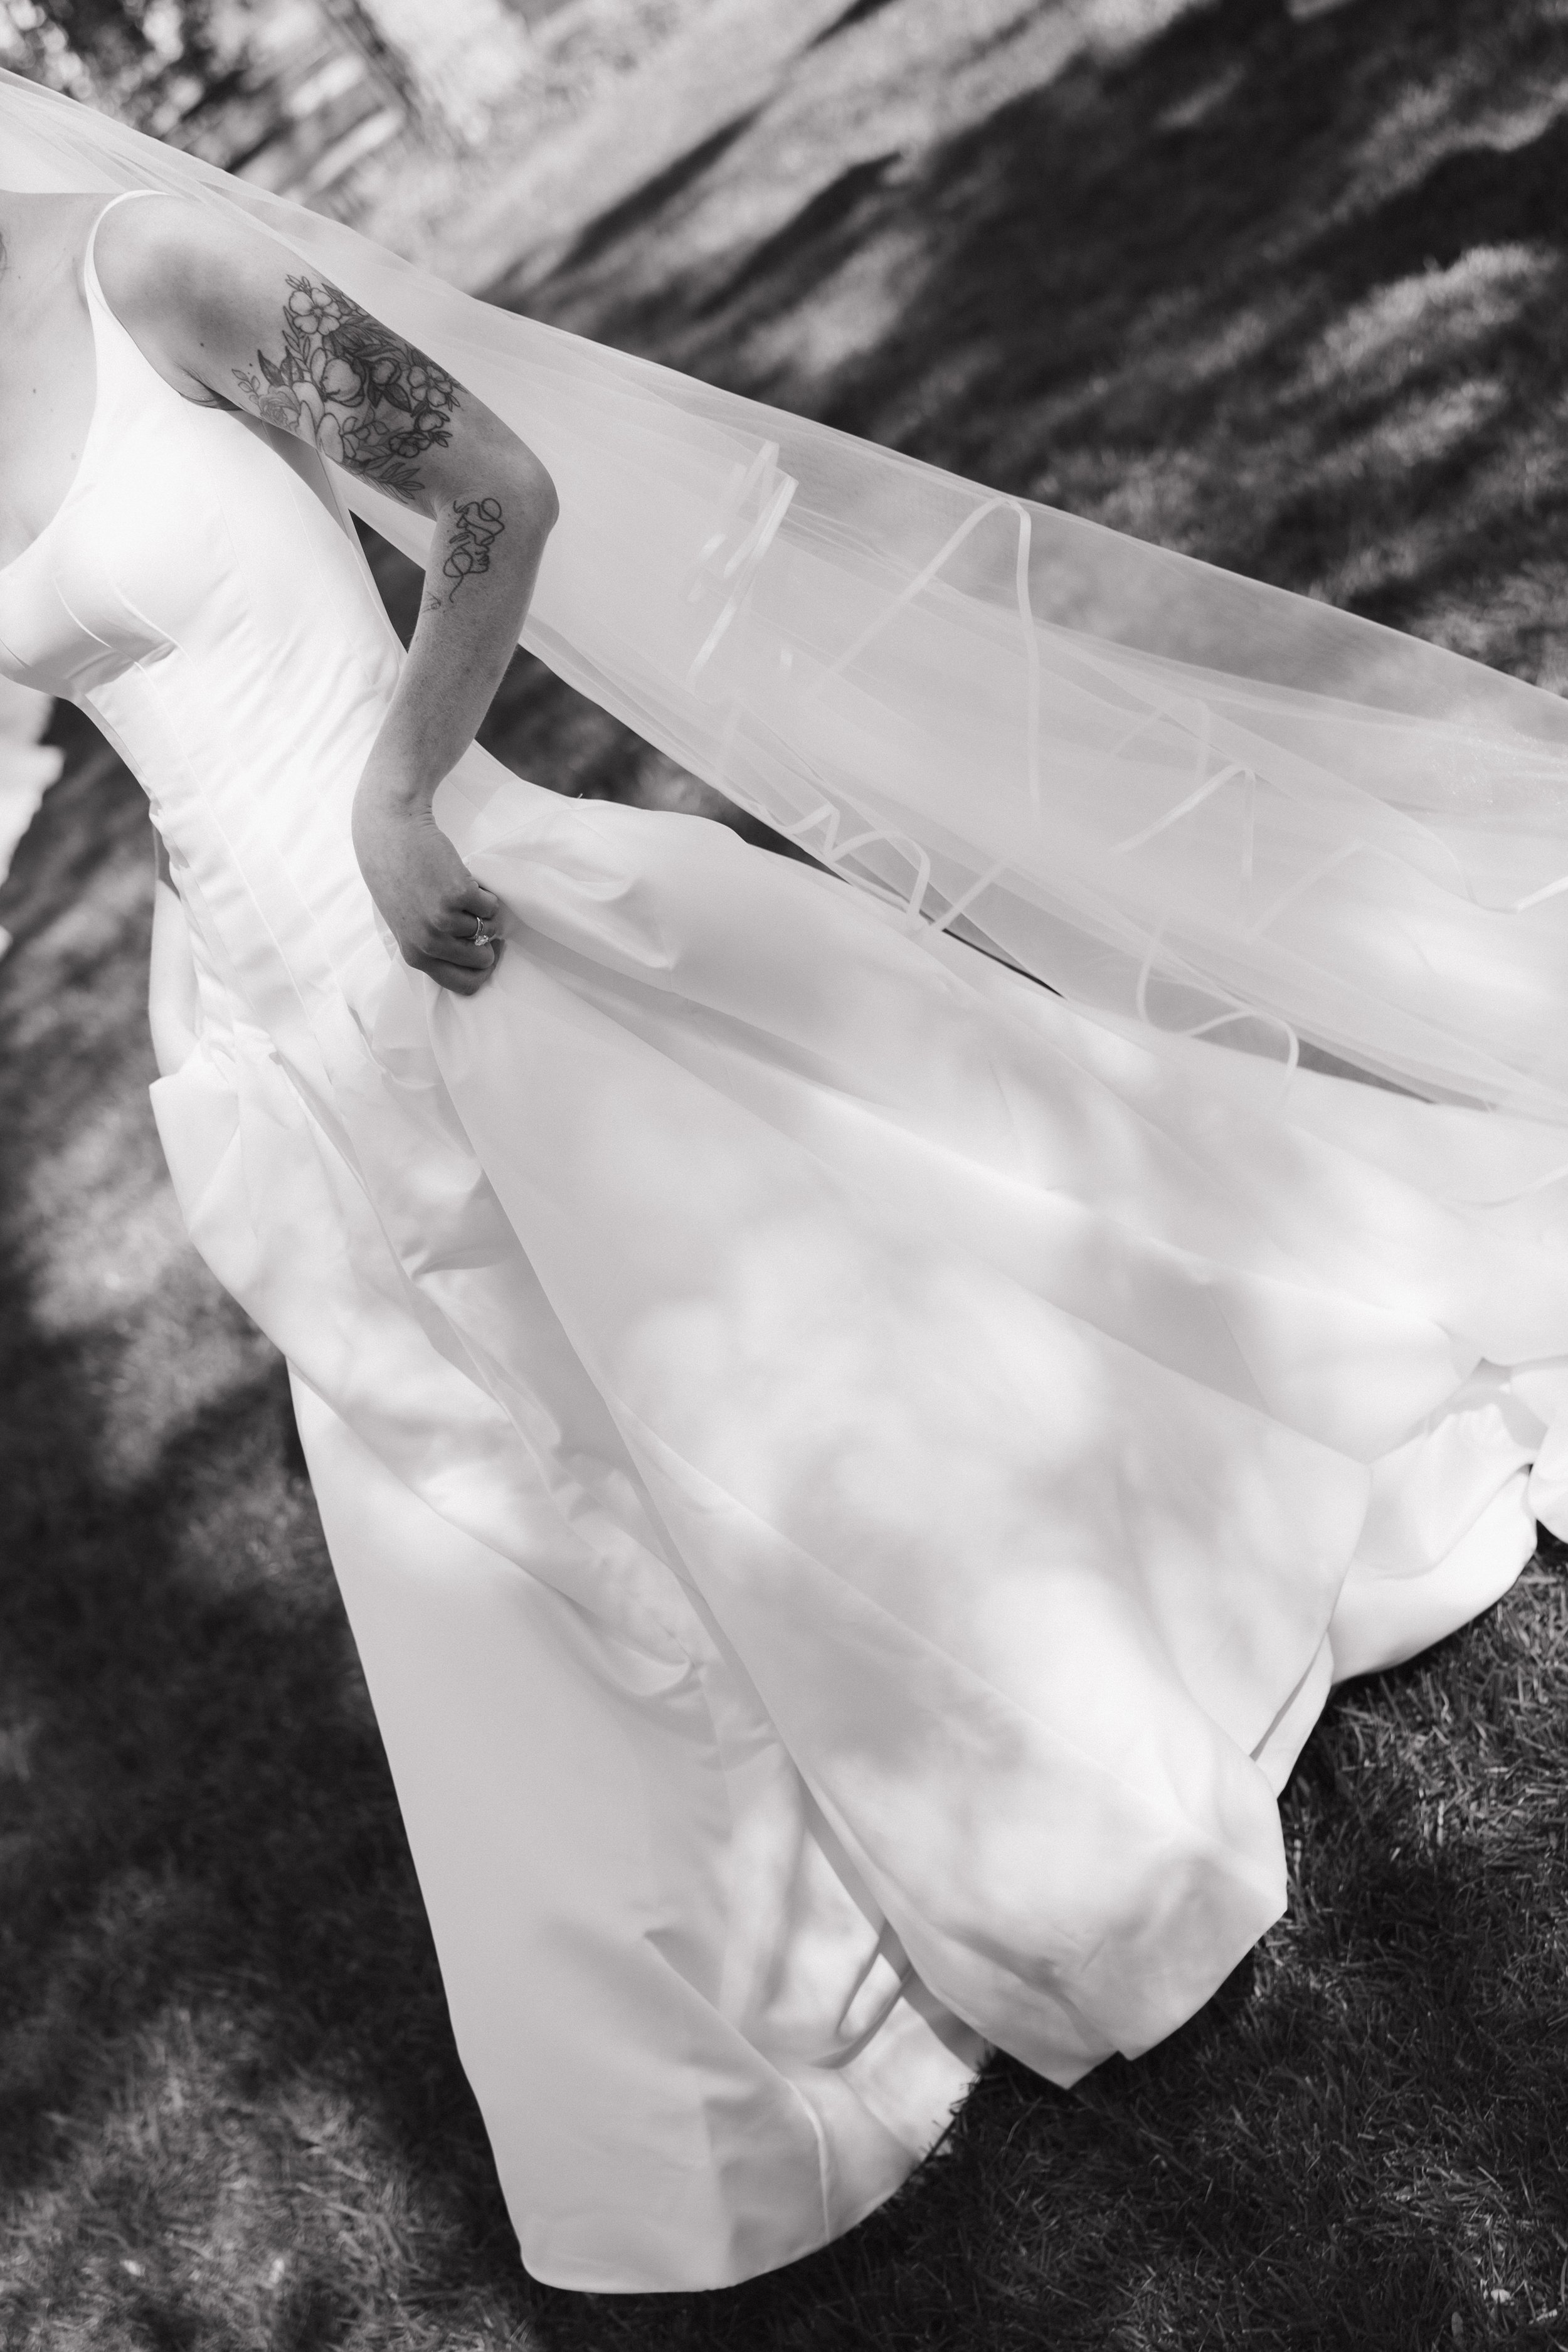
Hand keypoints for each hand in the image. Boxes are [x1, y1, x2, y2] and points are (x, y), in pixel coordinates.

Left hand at [351, 789, 499, 995]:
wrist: (390, 836)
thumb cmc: (396, 878)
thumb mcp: (405, 924)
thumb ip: (430, 946)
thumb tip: (470, 959)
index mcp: (415, 956)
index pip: (464, 985)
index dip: (480, 970)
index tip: (483, 953)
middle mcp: (429, 943)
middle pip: (482, 960)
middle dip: (487, 941)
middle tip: (476, 919)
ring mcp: (444, 920)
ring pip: (488, 929)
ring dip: (484, 912)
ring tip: (462, 895)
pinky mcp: (460, 895)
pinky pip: (491, 905)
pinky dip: (485, 893)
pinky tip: (463, 880)